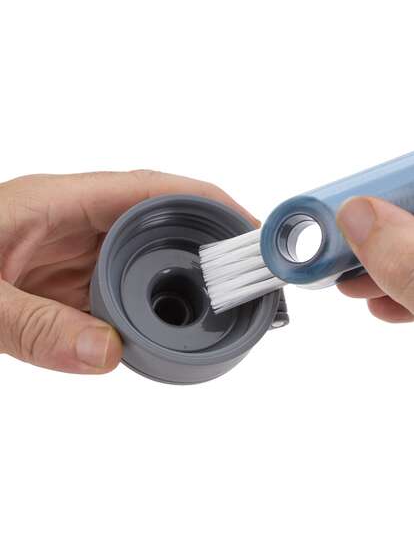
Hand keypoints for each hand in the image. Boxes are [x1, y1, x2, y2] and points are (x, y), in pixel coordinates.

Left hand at [0, 171, 256, 374]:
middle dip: (210, 244)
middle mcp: (77, 223)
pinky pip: (126, 290)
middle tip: (249, 277)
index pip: (152, 189)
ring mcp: (76, 255)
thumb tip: (108, 354)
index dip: (208, 201)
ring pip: (148, 258)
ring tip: (225, 304)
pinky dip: (156, 307)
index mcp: (60, 202)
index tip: (247, 226)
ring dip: (188, 279)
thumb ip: (33, 326)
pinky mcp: (70, 284)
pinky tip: (173, 327)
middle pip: (162, 222)